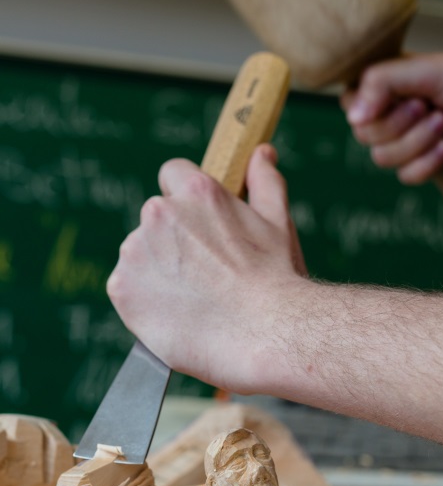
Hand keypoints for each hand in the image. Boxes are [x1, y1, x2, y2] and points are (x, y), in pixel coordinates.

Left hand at [107, 145, 306, 393]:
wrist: (264, 333)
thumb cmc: (275, 280)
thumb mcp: (277, 222)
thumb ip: (265, 182)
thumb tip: (263, 153)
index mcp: (195, 190)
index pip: (172, 175)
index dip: (186, 202)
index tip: (200, 229)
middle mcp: (158, 213)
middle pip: (155, 221)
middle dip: (173, 242)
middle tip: (205, 275)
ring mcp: (135, 251)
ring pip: (139, 256)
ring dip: (157, 273)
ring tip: (194, 300)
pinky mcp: (121, 288)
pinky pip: (126, 290)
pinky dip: (144, 303)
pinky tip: (176, 315)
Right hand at [341, 51, 442, 183]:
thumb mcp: (428, 71)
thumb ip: (383, 83)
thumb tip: (352, 117)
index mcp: (390, 84)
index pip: (351, 101)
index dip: (366, 107)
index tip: (395, 98)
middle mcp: (394, 112)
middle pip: (364, 134)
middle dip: (398, 124)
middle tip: (428, 108)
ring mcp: (409, 140)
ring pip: (383, 158)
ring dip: (416, 143)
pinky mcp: (426, 164)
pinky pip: (406, 177)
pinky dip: (428, 164)